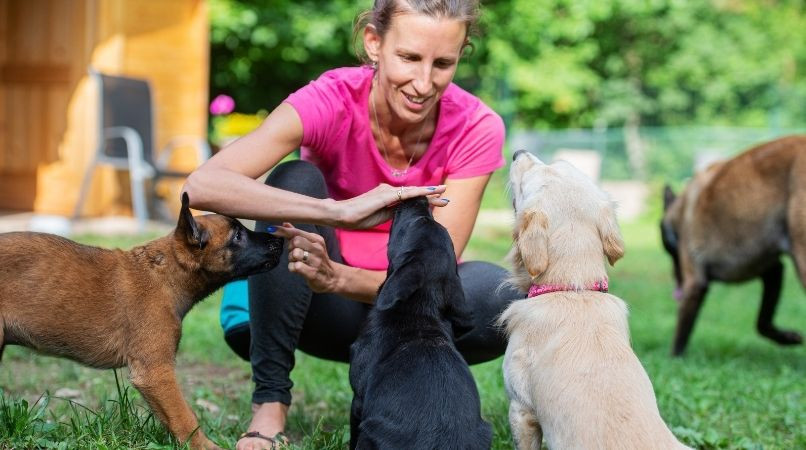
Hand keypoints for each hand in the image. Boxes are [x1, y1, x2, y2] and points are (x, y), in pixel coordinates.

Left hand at [270, 223, 338, 292]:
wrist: (332, 277)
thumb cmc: (317, 259)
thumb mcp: (311, 244)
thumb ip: (298, 234)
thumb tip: (285, 223)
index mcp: (316, 240)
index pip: (297, 232)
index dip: (283, 230)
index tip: (271, 229)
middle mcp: (318, 248)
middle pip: (295, 241)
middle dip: (290, 247)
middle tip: (294, 253)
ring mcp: (316, 261)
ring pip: (295, 254)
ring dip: (291, 259)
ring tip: (297, 261)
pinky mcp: (313, 273)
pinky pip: (295, 267)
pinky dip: (292, 268)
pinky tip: (297, 269)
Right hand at [333, 184, 447, 228]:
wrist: (341, 215)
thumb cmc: (357, 218)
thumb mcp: (380, 218)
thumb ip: (393, 214)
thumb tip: (405, 215)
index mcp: (388, 197)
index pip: (410, 199)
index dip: (424, 200)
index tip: (438, 203)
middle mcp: (388, 191)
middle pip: (413, 194)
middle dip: (431, 196)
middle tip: (447, 199)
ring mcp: (387, 192)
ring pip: (412, 193)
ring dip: (428, 194)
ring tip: (443, 195)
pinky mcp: (385, 196)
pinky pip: (405, 194)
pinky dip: (419, 193)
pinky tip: (429, 193)